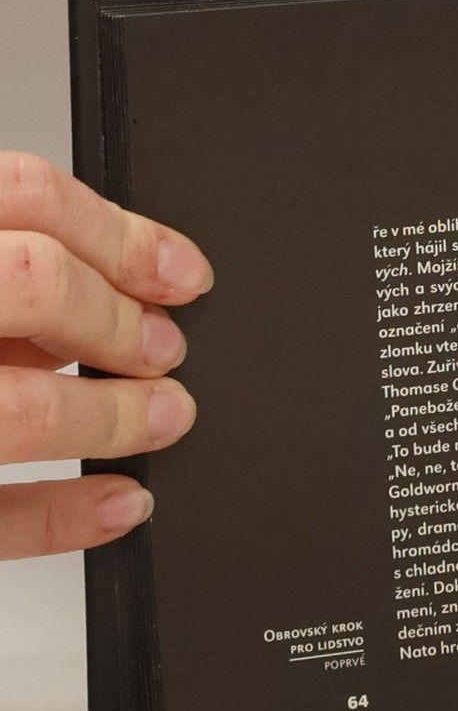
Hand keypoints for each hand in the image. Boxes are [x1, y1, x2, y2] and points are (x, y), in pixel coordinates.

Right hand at [0, 153, 210, 557]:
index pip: (21, 195)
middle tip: (169, 352)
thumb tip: (118, 281)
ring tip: (165, 420)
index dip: (119, 234)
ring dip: (110, 416)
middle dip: (122, 319)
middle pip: (31, 283)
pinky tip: (122, 503)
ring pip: (15, 408)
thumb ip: (2, 271)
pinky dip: (61, 515)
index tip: (185, 274)